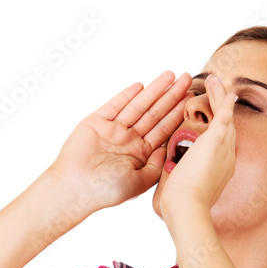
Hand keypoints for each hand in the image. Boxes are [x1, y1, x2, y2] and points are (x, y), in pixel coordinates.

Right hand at [48, 71, 191, 211]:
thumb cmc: (107, 192)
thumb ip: (156, 166)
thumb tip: (167, 148)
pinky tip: (141, 86)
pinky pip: (114, 105)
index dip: (177, 113)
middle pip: (154, 113)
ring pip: (138, 106)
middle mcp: (128, 139)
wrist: (75, 189)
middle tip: (187, 78)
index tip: (190, 99)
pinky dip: (126, 95)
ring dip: (154, 90)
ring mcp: (113, 130)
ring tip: (170, 76)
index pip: (163, 129)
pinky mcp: (96, 122)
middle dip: (171, 96)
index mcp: (140, 154)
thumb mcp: (140, 183)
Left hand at [159, 74, 237, 216]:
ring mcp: (224, 150)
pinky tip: (227, 89)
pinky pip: (223, 116)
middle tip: (222, 93)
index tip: (216, 123)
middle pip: (228, 129)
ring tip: (216, 81)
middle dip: (224, 110)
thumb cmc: (183, 209)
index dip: (219, 132)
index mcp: (220, 171)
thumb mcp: (184, 191)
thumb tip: (174, 178)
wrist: (188, 210)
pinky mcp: (215, 141)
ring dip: (221, 98)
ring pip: (225, 118)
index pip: (221, 147)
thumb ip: (183, 181)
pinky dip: (224, 102)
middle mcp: (227, 159)